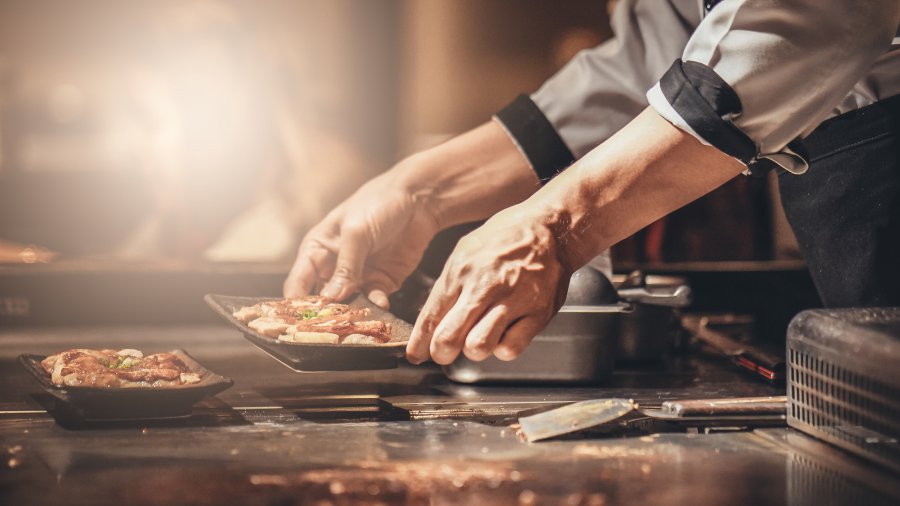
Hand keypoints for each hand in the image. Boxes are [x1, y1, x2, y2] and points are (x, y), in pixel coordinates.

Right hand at [283, 162, 440, 307]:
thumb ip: (345, 267)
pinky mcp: (381, 282)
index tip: (302, 322)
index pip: (298, 283)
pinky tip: (381, 304)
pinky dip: (376, 306)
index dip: (296, 304)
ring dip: (352, 314)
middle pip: (322, 300)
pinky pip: (373, 301)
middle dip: (326, 315)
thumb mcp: (356, 232)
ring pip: (348, 305)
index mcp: (317, 250)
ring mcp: (358, 276)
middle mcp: (333, 266)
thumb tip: (330, 298)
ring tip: (357, 321)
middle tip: (332, 328)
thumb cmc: (378, 203)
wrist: (419, 199)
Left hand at [406, 205, 571, 364]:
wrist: (552, 229)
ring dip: (474, 350)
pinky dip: (503, 349)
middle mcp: (484, 286)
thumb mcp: (467, 250)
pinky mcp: (537, 313)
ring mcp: (512, 300)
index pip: (430, 316)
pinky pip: (510, 348)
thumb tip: (431, 318)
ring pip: (478, 347)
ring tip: (477, 339)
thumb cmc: (508, 237)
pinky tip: (503, 335)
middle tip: (444, 352)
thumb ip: (449, 285)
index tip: (416, 354)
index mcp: (462, 270)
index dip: (418, 343)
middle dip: (440, 353)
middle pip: (449, 338)